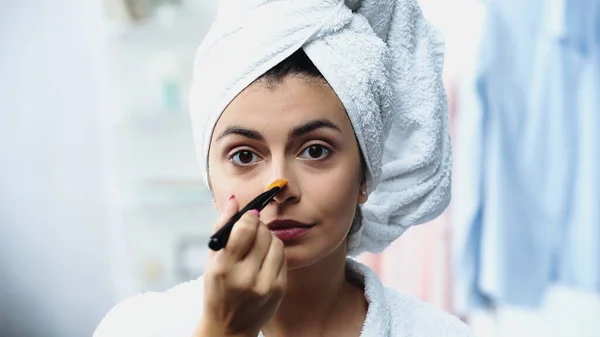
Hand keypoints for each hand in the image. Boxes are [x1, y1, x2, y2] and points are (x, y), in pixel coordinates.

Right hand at [196, 195, 286, 336]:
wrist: (228, 328)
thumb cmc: (217, 290)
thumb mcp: (212, 260)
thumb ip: (221, 227)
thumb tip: (234, 199)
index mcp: (224, 268)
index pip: (244, 229)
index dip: (249, 216)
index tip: (249, 215)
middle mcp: (245, 277)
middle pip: (263, 233)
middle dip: (258, 226)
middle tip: (252, 230)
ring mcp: (265, 285)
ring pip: (277, 243)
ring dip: (269, 238)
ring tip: (258, 245)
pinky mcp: (279, 289)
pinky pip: (283, 258)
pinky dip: (274, 253)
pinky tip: (264, 260)